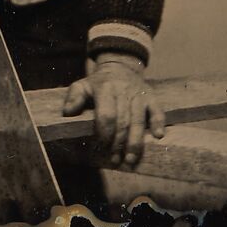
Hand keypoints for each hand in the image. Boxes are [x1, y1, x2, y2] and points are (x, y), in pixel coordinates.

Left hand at [61, 51, 165, 168]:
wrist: (121, 66)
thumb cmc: (99, 82)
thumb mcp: (83, 85)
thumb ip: (74, 97)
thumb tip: (68, 112)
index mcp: (105, 89)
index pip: (106, 115)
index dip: (104, 133)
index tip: (101, 147)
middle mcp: (124, 91)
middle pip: (123, 122)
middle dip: (118, 144)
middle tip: (115, 160)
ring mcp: (139, 95)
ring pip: (138, 120)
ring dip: (135, 142)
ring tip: (130, 159)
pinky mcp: (151, 97)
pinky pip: (157, 110)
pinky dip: (158, 123)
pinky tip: (158, 136)